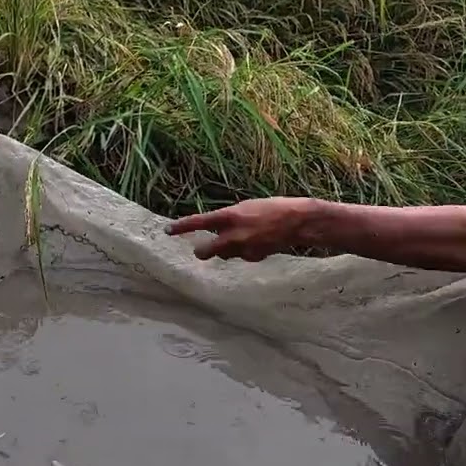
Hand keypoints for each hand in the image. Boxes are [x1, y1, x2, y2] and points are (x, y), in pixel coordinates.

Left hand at [165, 197, 317, 261]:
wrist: (298, 221)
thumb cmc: (273, 208)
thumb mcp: (247, 207)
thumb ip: (230, 218)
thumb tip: (218, 228)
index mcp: (230, 216)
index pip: (199, 222)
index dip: (182, 227)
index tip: (167, 230)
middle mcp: (233, 234)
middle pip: (206, 250)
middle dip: (202, 250)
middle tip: (200, 248)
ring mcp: (243, 249)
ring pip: (225, 254)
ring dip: (226, 250)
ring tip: (242, 238)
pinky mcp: (254, 257)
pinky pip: (242, 256)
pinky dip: (245, 251)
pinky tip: (258, 242)